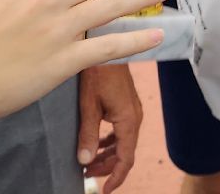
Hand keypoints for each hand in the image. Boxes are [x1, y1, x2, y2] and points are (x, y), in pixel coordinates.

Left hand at [76, 64, 141, 192]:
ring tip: (89, 162)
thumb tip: (85, 161)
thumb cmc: (97, 70)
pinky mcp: (126, 102)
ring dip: (107, 154)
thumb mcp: (88, 103)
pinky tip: (97, 142)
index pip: (125, 159)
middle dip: (107, 167)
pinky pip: (121, 129)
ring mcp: (132, 109)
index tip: (104, 190)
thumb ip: (88, 134)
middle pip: (124, 152)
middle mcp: (134, 117)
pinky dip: (110, 141)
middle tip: (87, 175)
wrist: (107, 41)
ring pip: (123, 141)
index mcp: (128, 120)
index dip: (115, 177)